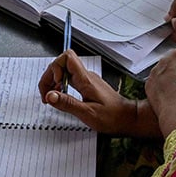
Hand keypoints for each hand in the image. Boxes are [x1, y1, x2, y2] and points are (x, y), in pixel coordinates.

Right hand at [38, 51, 159, 136]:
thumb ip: (67, 103)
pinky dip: (61, 87)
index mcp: (85, 79)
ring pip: (64, 72)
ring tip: (52, 97)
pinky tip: (62, 98)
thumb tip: (50, 95)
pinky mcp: (87, 85)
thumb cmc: (112, 117)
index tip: (54, 84)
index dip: (55, 67)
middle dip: (50, 77)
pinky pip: (70, 79)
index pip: (67, 57)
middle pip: (61, 64)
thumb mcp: (87, 113)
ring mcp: (87, 80)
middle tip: (47, 95)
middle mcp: (86, 76)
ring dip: (54, 82)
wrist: (128, 119)